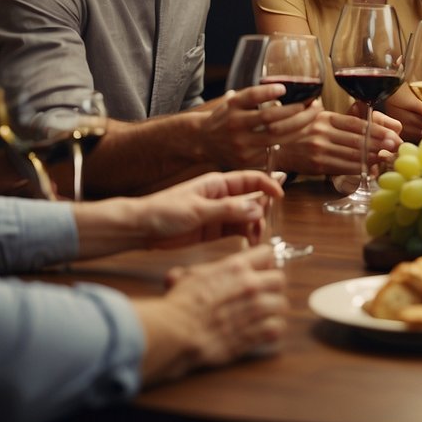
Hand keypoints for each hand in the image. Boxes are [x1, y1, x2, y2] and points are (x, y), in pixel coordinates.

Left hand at [133, 170, 282, 248]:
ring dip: (255, 225)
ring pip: (247, 216)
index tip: (280, 196)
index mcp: (217, 183)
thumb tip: (256, 208)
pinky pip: (237, 230)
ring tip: (255, 238)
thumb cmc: (163, 211)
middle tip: (262, 225)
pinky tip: (249, 242)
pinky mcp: (214, 230)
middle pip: (252, 198)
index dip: (267, 184)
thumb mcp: (197, 210)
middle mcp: (221, 196)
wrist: (141, 229)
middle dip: (262, 210)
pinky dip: (246, 235)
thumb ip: (228, 210)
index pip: (250, 179)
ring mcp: (219, 213)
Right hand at [137, 244, 287, 381]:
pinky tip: (261, 331)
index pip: (267, 253)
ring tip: (261, 315)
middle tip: (262, 295)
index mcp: (236, 267)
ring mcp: (255, 309)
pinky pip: (277, 328)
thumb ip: (202, 272)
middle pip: (279, 279)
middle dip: (272, 287)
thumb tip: (185, 273)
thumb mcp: (190, 277)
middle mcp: (250, 285)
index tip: (260, 270)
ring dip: (272, 310)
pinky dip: (271, 330)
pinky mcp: (255, 333)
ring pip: (281, 304)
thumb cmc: (180, 304)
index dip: (264, 262)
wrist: (176, 332)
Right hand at [202, 85, 320, 168]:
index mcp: (232, 106)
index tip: (284, 88)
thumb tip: (285, 88)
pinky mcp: (246, 160)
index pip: (250, 96)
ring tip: (312, 116)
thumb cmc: (226, 117)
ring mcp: (240, 144)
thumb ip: (254, 96)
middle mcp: (234, 125)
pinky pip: (274, 151)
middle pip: (269, 118)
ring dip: (299, 126)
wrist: (204, 141)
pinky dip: (290, 141)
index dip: (267, 92)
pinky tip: (303, 133)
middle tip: (313, 104)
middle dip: (296, 111)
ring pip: (276, 136)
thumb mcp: (234, 102)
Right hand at [272, 108, 401, 174]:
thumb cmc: (299, 131)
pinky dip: (359, 168)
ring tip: (388, 157)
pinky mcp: (317, 165)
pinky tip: (370, 168)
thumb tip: (368, 117)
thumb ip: (338, 119)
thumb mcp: (316, 117)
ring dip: (373, 157)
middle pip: (358, 139)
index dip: (377, 130)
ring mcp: (319, 149)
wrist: (274, 148)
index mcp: (325, 117)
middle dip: (380, 144)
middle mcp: (322, 132)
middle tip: (397, 147)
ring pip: (353, 154)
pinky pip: (343, 167)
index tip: (393, 135)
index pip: (357, 124)